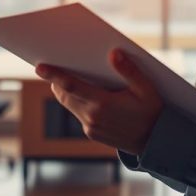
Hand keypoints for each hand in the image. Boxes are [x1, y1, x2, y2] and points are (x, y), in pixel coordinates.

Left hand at [35, 48, 162, 155]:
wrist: (156, 143)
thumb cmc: (153, 113)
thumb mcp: (147, 89)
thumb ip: (130, 71)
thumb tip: (114, 53)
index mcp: (103, 104)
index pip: (71, 86)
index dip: (54, 75)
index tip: (39, 67)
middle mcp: (92, 117)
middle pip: (64, 94)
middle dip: (57, 80)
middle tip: (54, 63)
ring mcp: (90, 127)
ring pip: (68, 103)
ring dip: (65, 90)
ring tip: (68, 73)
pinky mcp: (91, 132)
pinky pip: (78, 113)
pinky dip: (76, 100)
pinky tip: (84, 90)